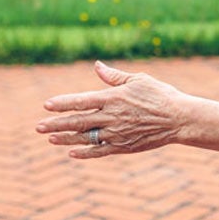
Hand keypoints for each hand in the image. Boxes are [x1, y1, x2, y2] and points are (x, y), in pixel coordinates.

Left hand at [37, 61, 189, 158]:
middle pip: (77, 121)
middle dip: (56, 124)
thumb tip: (97, 66)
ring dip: (65, 138)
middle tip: (38, 126)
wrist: (179, 119)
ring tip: (50, 139)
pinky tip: (72, 152)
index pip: (81, 100)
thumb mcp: (138, 80)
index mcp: (113, 98)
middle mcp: (111, 117)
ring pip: (85, 138)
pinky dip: (85, 152)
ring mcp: (116, 134)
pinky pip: (100, 151)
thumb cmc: (160, 95)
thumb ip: (114, 76)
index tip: (46, 105)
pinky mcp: (123, 146)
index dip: (63, 103)